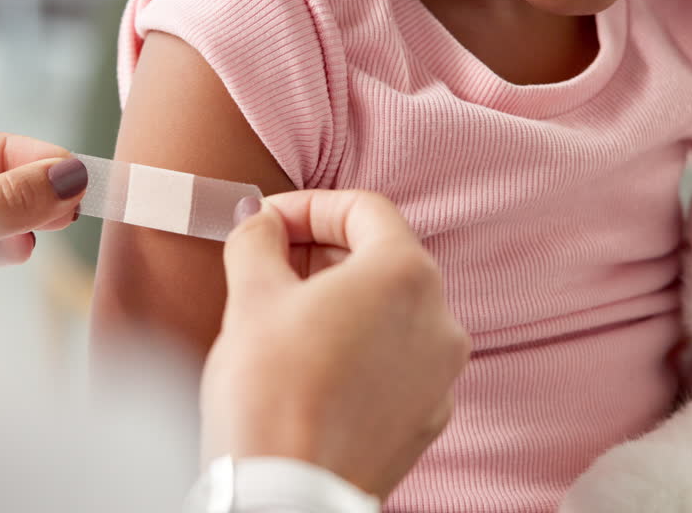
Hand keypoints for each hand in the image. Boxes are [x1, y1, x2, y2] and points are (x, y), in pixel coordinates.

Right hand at [201, 190, 471, 499]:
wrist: (285, 495)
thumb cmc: (269, 394)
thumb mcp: (250, 295)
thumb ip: (258, 240)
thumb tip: (261, 222)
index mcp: (406, 275)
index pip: (364, 208)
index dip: (308, 207)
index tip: (268, 223)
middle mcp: (441, 320)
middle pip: (382, 257)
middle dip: (322, 253)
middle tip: (268, 265)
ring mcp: (441, 375)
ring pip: (391, 312)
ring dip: (340, 301)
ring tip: (284, 318)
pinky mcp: (428, 418)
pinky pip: (395, 361)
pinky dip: (358, 348)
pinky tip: (310, 366)